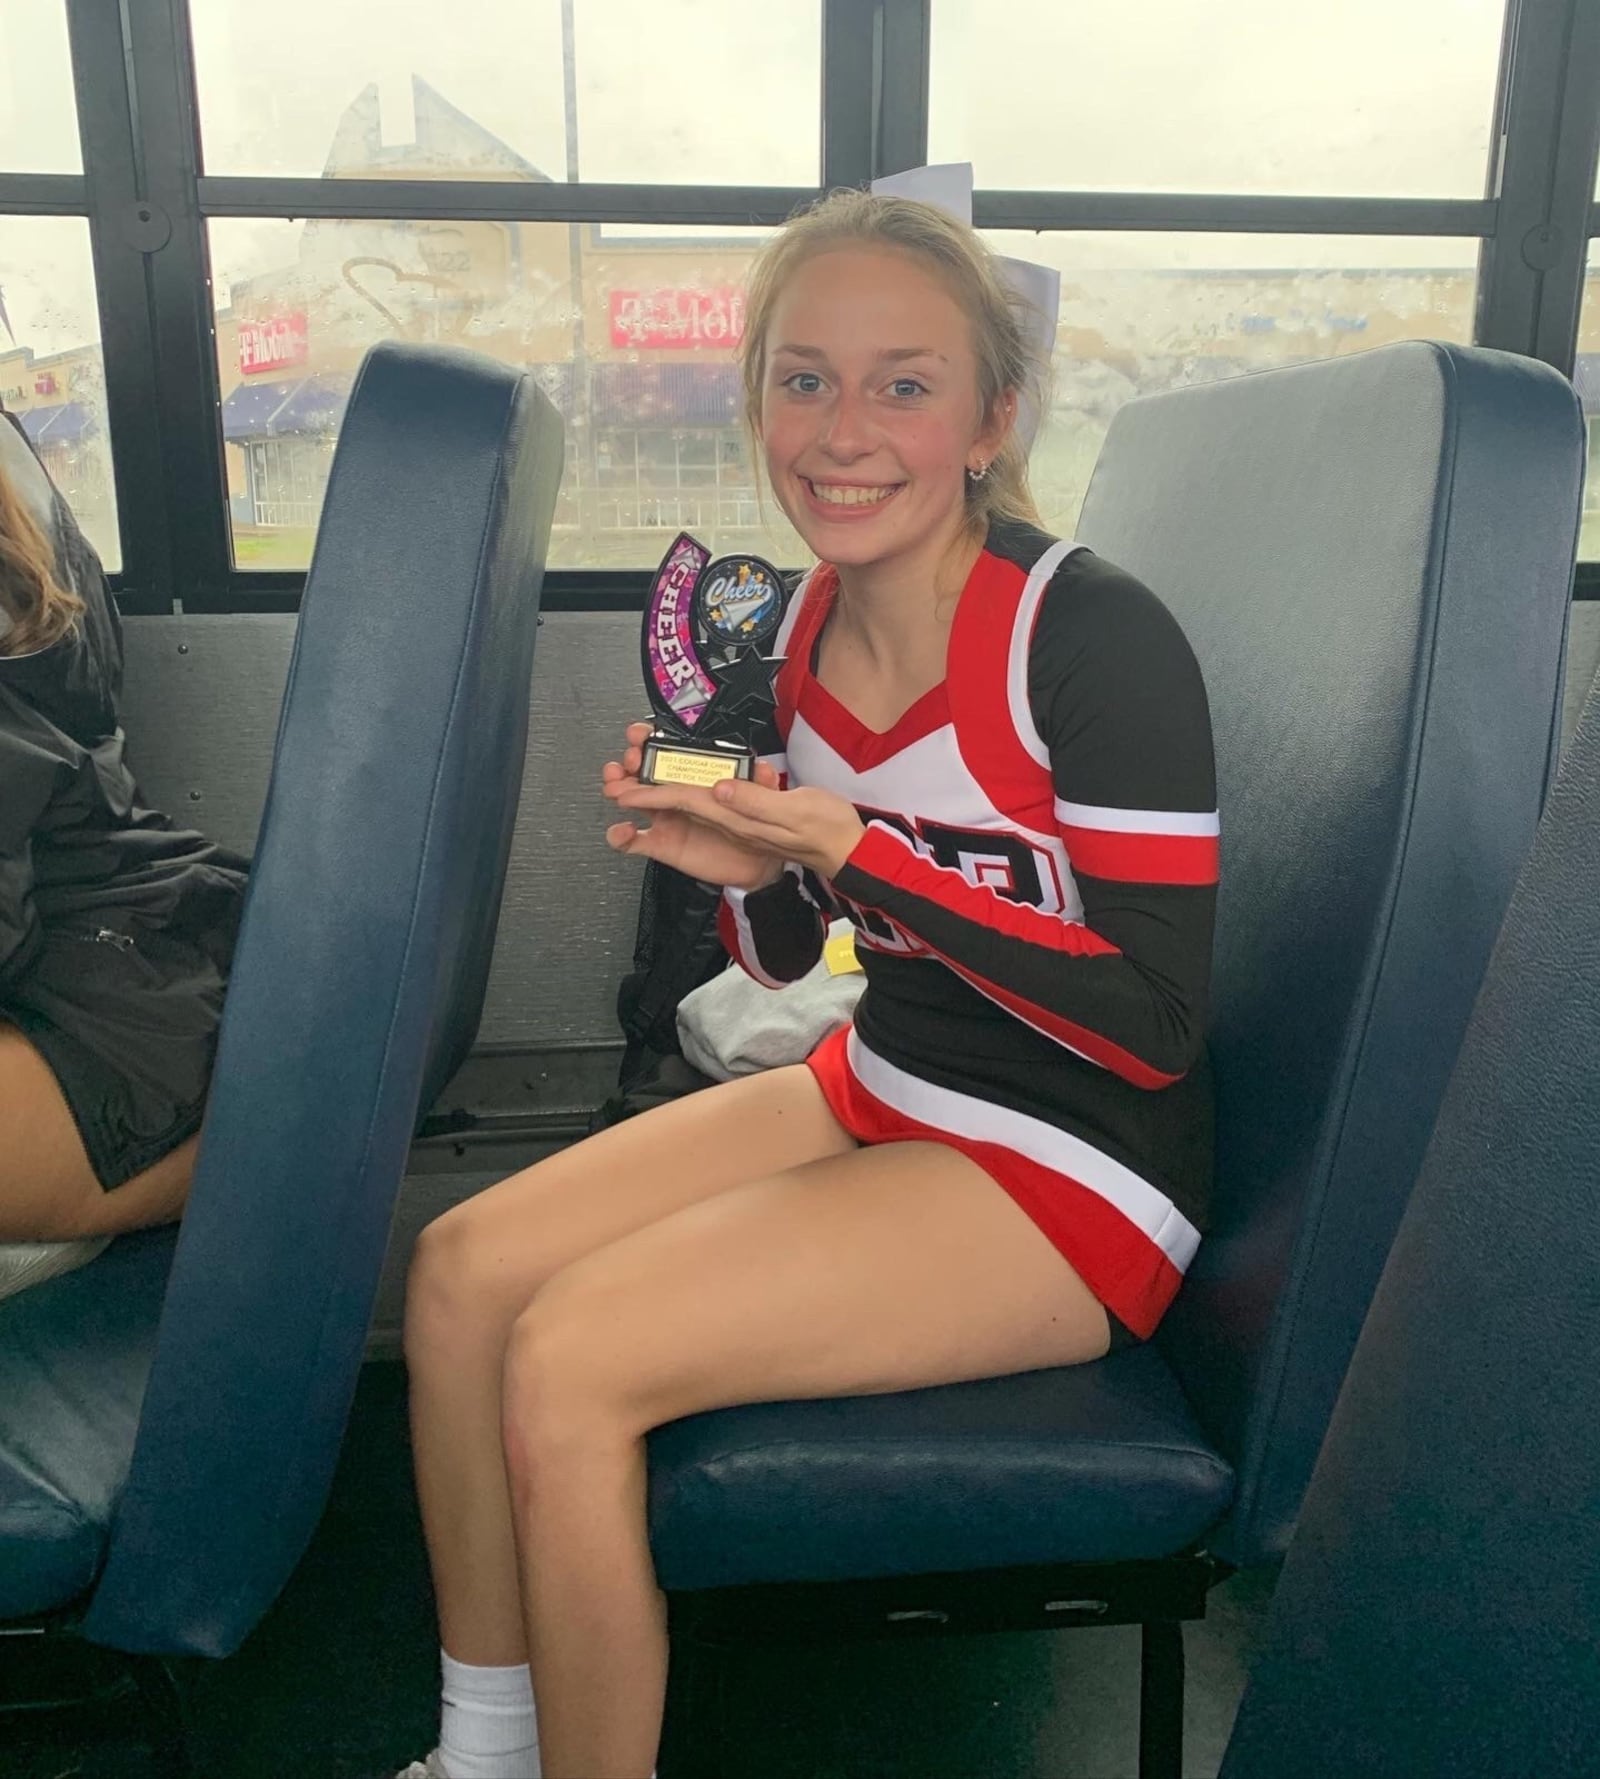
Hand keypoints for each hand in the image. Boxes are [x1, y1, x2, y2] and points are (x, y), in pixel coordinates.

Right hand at [602, 722, 786, 889]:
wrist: (756, 863)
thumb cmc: (754, 824)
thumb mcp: (763, 799)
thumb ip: (762, 783)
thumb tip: (760, 770)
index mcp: (696, 777)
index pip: (667, 753)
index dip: (648, 740)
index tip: (639, 736)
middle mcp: (677, 795)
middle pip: (642, 772)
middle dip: (628, 763)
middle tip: (628, 764)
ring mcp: (666, 818)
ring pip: (631, 800)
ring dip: (619, 790)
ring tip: (616, 790)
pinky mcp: (662, 844)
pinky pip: (633, 840)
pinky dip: (620, 835)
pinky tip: (621, 831)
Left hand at [607, 728, 865, 878]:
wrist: (848, 850)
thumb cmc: (824, 832)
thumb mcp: (794, 815)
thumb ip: (757, 802)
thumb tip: (720, 789)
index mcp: (734, 816)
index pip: (681, 800)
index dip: (648, 793)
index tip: (621, 787)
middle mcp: (730, 815)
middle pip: (678, 797)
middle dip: (645, 783)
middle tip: (620, 763)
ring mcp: (738, 814)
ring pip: (693, 794)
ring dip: (663, 779)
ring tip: (637, 760)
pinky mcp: (750, 809)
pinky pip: (722, 793)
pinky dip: (708, 776)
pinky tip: (698, 766)